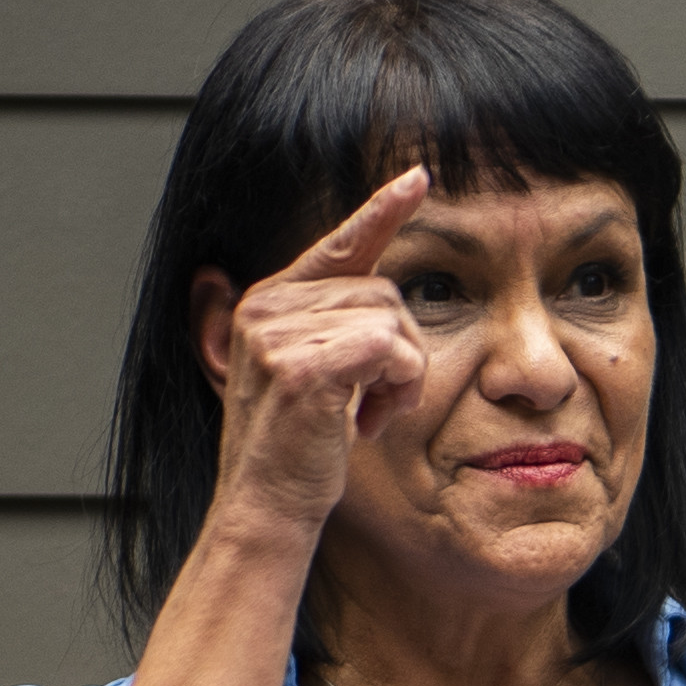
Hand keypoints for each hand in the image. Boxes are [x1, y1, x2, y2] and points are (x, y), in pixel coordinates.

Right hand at [210, 163, 440, 540]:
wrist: (267, 508)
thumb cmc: (300, 451)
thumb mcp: (319, 376)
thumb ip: (339, 329)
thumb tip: (387, 299)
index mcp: (268, 301)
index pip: (339, 245)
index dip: (381, 211)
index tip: (419, 178)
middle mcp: (266, 305)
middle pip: (385, 292)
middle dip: (401, 353)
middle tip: (372, 404)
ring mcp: (278, 333)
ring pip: (394, 322)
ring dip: (400, 377)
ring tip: (364, 416)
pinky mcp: (301, 365)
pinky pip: (391, 349)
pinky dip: (397, 389)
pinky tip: (365, 422)